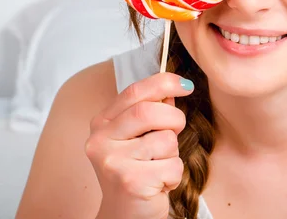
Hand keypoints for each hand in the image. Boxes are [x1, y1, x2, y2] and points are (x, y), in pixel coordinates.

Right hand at [85, 73, 193, 218]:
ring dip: (172, 154)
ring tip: (157, 167)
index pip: (134, 92)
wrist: (124, 216)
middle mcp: (101, 140)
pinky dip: (174, 176)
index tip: (186, 85)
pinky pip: (172, 165)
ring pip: (166, 140)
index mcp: (102, 124)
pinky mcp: (130, 181)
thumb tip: (174, 87)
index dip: (164, 82)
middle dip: (174, 120)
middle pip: (150, 112)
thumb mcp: (140, 138)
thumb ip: (152, 112)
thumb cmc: (137, 172)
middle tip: (174, 134)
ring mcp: (113, 161)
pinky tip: (158, 185)